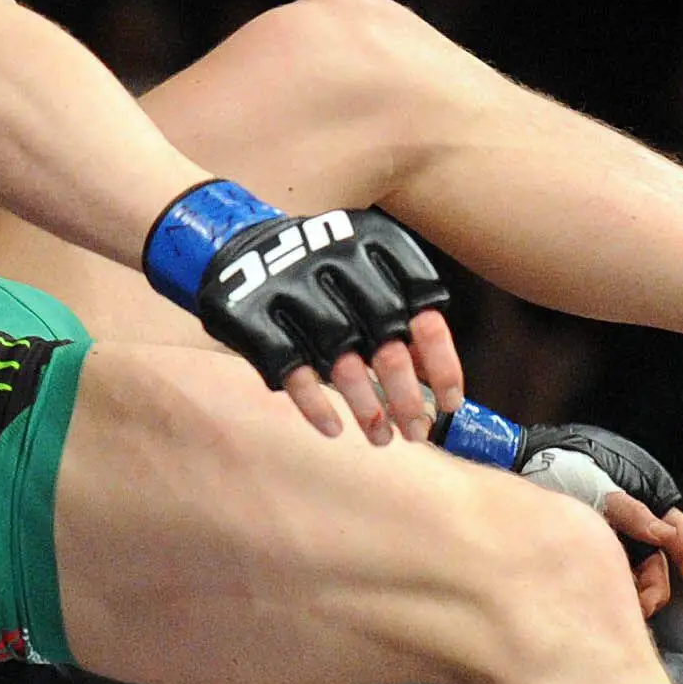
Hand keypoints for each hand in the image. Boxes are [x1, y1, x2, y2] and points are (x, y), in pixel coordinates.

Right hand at [146, 183, 466, 442]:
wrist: (231, 246)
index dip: (442, 361)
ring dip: (366, 407)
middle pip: (386, 339)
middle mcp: (336, 260)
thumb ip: (399, 317)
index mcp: (374, 244)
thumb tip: (439, 381)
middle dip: (407, 394)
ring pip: (342, 360)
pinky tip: (333, 429)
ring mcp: (291, 288)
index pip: (425, 308)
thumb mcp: (362, 278)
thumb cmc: (317, 277)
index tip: (452, 402)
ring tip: (382, 439)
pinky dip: (315, 405)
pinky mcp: (253, 317)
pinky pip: (292, 371)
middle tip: (419, 431)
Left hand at [512, 422, 682, 609]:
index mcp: (644, 502)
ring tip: (618, 607)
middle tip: (641, 608)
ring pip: (636, 578)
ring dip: (633, 596)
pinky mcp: (592, 555)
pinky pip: (612, 580)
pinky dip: (613, 593)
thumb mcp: (598, 488)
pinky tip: (600, 601)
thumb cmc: (561, 468)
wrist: (519, 467)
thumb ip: (633, 513)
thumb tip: (668, 535)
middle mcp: (633, 525)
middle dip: (655, 589)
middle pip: (658, 565)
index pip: (679, 534)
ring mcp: (613, 541)